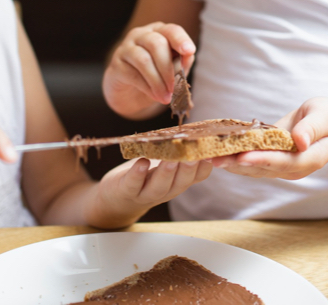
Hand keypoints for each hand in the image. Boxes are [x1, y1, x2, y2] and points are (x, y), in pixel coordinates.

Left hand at [90, 158, 211, 227]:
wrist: (116, 198)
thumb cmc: (145, 177)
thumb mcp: (166, 166)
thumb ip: (179, 153)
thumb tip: (198, 129)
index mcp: (178, 182)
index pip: (197, 176)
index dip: (205, 166)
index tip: (212, 151)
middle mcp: (166, 190)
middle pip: (181, 182)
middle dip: (188, 168)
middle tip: (194, 155)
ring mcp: (146, 193)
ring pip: (160, 186)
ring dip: (166, 173)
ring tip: (170, 160)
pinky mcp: (126, 191)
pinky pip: (133, 184)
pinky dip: (138, 173)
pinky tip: (142, 162)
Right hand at [103, 22, 194, 114]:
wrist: (129, 92)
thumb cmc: (156, 75)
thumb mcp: (172, 69)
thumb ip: (181, 62)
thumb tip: (188, 56)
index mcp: (159, 31)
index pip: (171, 30)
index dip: (180, 39)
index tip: (189, 51)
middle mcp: (141, 35)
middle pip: (157, 44)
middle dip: (168, 68)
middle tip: (174, 88)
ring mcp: (126, 48)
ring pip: (144, 60)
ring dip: (158, 81)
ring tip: (166, 97)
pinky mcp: (116, 65)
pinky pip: (133, 75)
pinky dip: (148, 88)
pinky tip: (156, 96)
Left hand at [211, 97, 327, 179]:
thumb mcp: (325, 116)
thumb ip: (312, 128)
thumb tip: (300, 140)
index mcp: (309, 159)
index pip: (283, 162)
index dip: (262, 160)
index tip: (242, 157)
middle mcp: (292, 168)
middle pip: (262, 168)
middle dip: (237, 163)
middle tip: (213, 157)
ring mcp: (280, 167)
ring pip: (252, 168)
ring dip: (229, 162)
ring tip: (206, 155)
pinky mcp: (270, 161)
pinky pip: (250, 161)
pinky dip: (233, 157)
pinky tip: (215, 151)